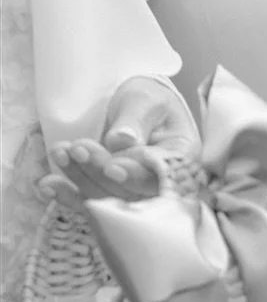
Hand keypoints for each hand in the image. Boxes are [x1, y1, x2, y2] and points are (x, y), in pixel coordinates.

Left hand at [42, 77, 199, 204]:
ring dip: (81, 179)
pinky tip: (49, 186)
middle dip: (100, 174)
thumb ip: (136, 119)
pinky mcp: (113, 195)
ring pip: (109, 199)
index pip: (160, 177)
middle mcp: (161, 185)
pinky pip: (93, 202)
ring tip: (60, 152)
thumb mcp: (146, 99)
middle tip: (77, 148)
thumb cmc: (149, 100)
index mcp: (181, 163)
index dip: (136, 177)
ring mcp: (136, 193)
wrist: (136, 108)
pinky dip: (69, 196)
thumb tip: (123, 140)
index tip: (111, 167)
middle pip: (133, 194)